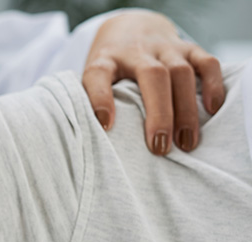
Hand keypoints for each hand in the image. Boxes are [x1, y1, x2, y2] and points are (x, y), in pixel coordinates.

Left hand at [82, 10, 224, 154]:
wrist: (130, 29)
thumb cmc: (111, 69)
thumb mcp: (94, 81)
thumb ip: (92, 104)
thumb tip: (94, 146)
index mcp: (106, 60)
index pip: (98, 74)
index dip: (99, 98)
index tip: (105, 125)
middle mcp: (136, 51)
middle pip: (153, 76)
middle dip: (159, 113)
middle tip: (160, 148)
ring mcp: (164, 47)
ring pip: (180, 72)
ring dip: (186, 109)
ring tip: (186, 143)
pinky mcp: (189, 47)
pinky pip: (207, 63)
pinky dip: (212, 85)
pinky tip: (212, 110)